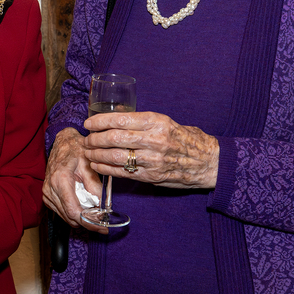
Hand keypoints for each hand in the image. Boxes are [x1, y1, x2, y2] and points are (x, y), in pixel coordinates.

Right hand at [43, 127, 106, 229]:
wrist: (62, 142)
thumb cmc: (76, 150)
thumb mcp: (90, 164)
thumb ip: (95, 186)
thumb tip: (102, 206)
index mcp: (60, 179)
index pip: (73, 211)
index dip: (89, 222)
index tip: (102, 228)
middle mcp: (50, 188)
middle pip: (69, 216)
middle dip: (87, 222)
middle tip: (102, 224)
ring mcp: (46, 192)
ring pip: (65, 216)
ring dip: (80, 218)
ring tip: (94, 214)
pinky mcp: (46, 195)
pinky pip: (60, 211)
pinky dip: (72, 213)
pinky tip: (82, 208)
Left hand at [83, 111, 218, 188]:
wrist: (207, 161)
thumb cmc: (183, 138)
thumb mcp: (165, 121)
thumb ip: (141, 121)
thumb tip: (113, 116)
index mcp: (156, 122)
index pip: (120, 119)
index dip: (99, 121)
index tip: (88, 123)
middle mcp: (153, 140)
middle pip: (114, 138)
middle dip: (94, 139)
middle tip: (86, 139)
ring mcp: (152, 160)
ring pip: (115, 156)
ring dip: (97, 155)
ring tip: (88, 152)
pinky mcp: (151, 176)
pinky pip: (123, 172)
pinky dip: (106, 168)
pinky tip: (98, 165)